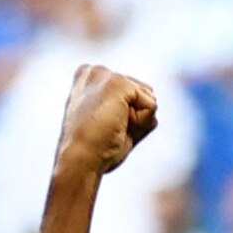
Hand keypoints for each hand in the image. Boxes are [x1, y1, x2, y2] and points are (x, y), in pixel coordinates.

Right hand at [52, 62, 159, 187]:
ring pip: (148, 99)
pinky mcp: (119, 83)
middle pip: (141, 94)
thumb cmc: (93, 150)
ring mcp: (107, 75)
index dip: (125, 117)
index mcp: (88, 79)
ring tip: (111, 130)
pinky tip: (118, 127)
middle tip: (107, 132)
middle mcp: (96, 71)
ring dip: (138, 121)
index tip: (101, 129)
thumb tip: (153, 103)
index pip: (130, 94)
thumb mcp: (108, 124)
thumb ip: (128, 108)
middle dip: (134, 117)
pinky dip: (141, 123)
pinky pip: (151, 106)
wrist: (80, 160)